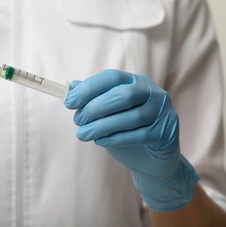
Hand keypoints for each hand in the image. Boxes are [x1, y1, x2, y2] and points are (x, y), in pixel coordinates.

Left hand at [65, 69, 198, 210]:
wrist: (151, 159)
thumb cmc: (124, 131)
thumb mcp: (106, 113)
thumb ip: (91, 99)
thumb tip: (70, 88)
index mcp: (135, 81)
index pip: (112, 77)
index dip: (89, 88)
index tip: (69, 102)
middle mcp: (152, 93)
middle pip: (123, 95)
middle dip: (95, 108)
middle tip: (78, 120)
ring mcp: (163, 112)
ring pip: (131, 117)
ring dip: (102, 126)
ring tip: (83, 134)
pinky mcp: (166, 133)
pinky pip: (140, 135)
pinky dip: (116, 138)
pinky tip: (100, 141)